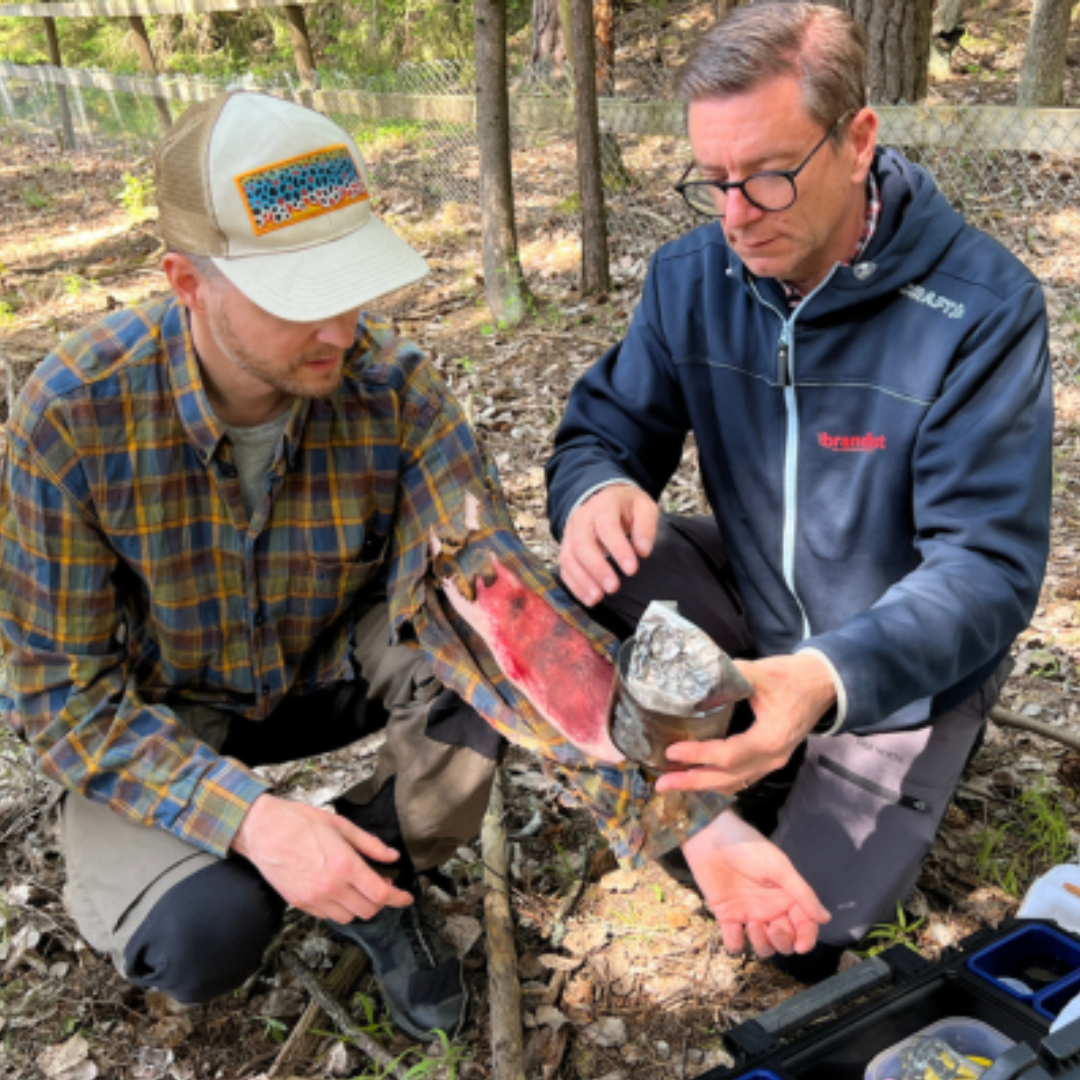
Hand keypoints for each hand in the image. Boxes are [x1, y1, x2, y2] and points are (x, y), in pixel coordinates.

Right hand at [232, 794, 413, 921]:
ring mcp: (314, 899)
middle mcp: (330, 887)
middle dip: (381, 901)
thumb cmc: (299, 822)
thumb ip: (369, 844)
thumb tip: (391, 856)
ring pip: (349, 917)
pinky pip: (328, 916)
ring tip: (360, 888)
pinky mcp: (300, 904)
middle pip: (368, 910)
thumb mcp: (341, 825)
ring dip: (360, 907)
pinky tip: (339, 891)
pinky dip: (339, 908)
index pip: (380, 894)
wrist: (261, 830)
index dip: (398, 898)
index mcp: (344, 865)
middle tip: (382, 885)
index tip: (406, 896)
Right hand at [558, 485, 659, 605]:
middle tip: (613, 587)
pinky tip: (588, 598)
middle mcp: (582, 519)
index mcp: (604, 506)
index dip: (618, 549)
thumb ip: (646, 526)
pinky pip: (564, 568)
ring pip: (569, 558)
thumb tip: (643, 551)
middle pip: (582, 544)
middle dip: (597, 568)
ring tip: (597, 598)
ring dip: (582, 580)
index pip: (607, 526)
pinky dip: (575, 585)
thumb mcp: (644, 507)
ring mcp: (570, 533)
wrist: (606, 498)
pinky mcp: (566, 548)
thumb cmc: (626, 506)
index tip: (632, 569)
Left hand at [656, 652, 836, 794]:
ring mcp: (773, 762)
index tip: (672, 751)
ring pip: (734, 782)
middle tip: (661, 783)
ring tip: (673, 782)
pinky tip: (698, 776)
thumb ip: (729, 676)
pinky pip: (742, 778)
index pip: (729, 754)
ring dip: (703, 784)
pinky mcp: (771, 759)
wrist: (824, 683)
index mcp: (771, 738)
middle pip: (728, 778)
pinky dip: (718, 780)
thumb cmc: (793, 676)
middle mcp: (772, 757)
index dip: (699, 755)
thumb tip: (695, 677)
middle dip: (693, 782)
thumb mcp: (761, 672)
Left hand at [681, 808, 829, 956]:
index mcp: (787, 896)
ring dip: (762, 944)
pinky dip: (735, 944)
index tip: (802, 946)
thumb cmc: (748, 847)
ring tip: (753, 925)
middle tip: (774, 928)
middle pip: (786, 940)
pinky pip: (734, 942)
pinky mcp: (727, 916)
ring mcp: (749, 913)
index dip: (806, 938)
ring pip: (763, 945)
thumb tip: (825, 918)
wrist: (711, 838)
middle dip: (783, 942)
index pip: (805, 925)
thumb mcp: (779, 867)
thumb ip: (802, 893)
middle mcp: (770, 908)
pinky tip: (735, 931)